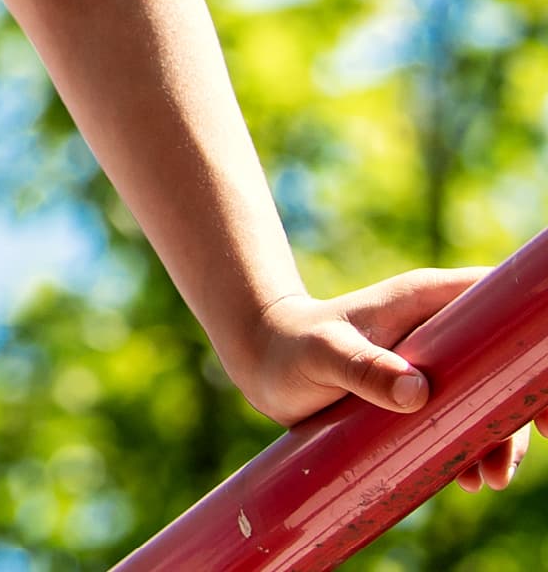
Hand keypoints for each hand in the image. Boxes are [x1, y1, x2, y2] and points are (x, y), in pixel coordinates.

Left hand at [237, 270, 527, 491]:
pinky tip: (468, 479)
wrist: (261, 361)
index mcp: (429, 301)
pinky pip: (462, 421)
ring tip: (488, 478)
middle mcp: (440, 330)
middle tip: (530, 445)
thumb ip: (363, 368)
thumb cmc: (290, 345)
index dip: (535, 340)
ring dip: (499, 439)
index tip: (545, 390)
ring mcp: (434, 364)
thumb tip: (417, 393)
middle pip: (507, 362)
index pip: (504, 304)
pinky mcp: (420, 395)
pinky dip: (473, 448)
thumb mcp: (324, 354)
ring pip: (489, 399)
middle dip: (525, 405)